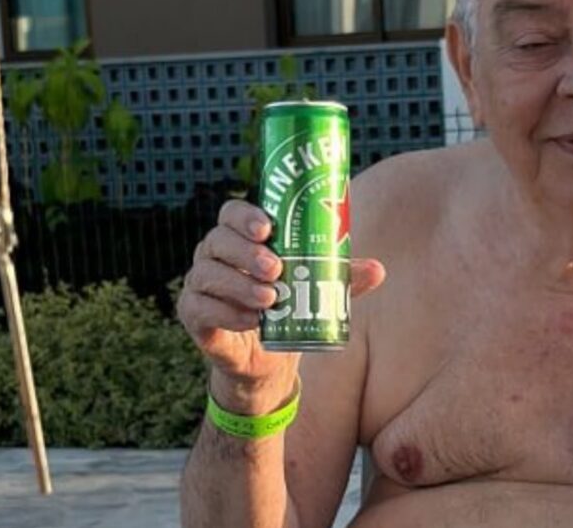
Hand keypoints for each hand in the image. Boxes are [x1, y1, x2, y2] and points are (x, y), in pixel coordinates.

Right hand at [178, 199, 385, 410]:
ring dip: (240, 285)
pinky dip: (227, 313)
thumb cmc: (289, 307)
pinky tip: (252, 321)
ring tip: (270, 298)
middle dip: (247, 253)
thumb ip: (342, 277)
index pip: (232, 214)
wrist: (267, 358)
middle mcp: (215, 255)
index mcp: (241, 239)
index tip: (267, 228)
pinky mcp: (193, 314)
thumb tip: (378, 269)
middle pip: (218, 240)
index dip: (245, 216)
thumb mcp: (318, 289)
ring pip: (209, 274)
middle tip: (275, 268)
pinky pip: (200, 308)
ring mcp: (200, 284)